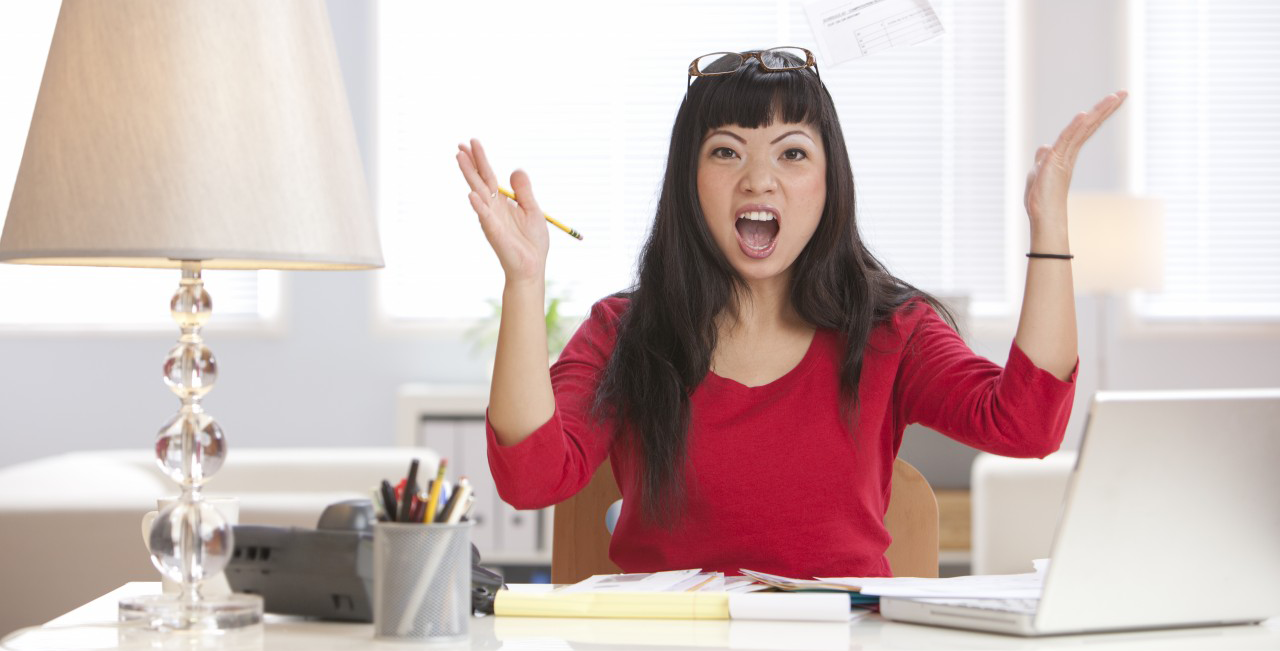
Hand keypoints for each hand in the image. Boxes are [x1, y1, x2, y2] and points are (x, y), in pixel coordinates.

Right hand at [456, 139, 549, 282]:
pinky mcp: (495, 232)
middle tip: (460, 144)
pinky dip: (478, 206)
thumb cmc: (532, 242)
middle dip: (471, 162)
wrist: (532, 267)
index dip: (481, 159)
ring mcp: (491, 219)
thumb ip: (524, 191)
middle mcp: (493, 208)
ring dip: (469, 175)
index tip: (472, 142)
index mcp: (502, 202)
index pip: (488, 176)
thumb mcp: (533, 210)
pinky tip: (471, 195)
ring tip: (460, 158)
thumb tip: (515, 169)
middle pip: (480, 180)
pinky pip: (485, 217)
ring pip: (478, 193)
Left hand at [1024, 91, 1127, 227]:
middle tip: (1124, 93)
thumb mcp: (1038, 173)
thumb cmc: (1041, 200)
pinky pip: (1067, 141)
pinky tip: (1084, 115)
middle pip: (1089, 126)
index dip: (1096, 115)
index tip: (1112, 101)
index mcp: (1067, 154)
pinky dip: (1075, 128)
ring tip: (1115, 97)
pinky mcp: (1056, 162)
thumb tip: (1043, 146)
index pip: (1084, 130)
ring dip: (1098, 112)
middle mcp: (1070, 154)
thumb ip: (1043, 159)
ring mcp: (1064, 157)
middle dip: (1105, 109)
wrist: (1044, 217)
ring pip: (1083, 129)